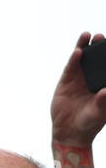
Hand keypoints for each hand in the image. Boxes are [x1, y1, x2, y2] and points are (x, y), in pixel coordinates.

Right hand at [51, 31, 105, 147]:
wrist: (69, 132)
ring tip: (89, 35)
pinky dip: (74, 59)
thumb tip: (105, 91)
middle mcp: (93, 79)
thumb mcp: (99, 112)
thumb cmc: (89, 123)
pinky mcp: (66, 81)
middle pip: (97, 59)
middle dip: (100, 47)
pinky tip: (78, 51)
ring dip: (86, 47)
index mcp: (104, 84)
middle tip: (102, 37)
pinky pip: (71, 67)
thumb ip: (102, 102)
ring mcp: (79, 79)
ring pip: (83, 59)